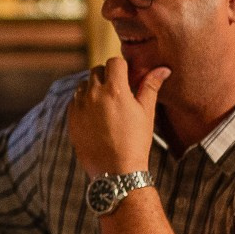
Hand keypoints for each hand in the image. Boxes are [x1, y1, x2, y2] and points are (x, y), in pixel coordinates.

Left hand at [68, 55, 164, 176]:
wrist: (116, 171)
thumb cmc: (135, 141)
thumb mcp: (146, 113)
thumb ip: (150, 87)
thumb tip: (163, 68)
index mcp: (115, 90)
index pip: (114, 62)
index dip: (122, 68)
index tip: (127, 78)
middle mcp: (94, 94)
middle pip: (97, 70)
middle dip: (107, 76)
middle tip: (118, 92)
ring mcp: (80, 107)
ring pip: (83, 84)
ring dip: (93, 88)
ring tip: (106, 105)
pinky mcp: (71, 119)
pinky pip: (75, 101)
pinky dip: (83, 103)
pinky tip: (95, 116)